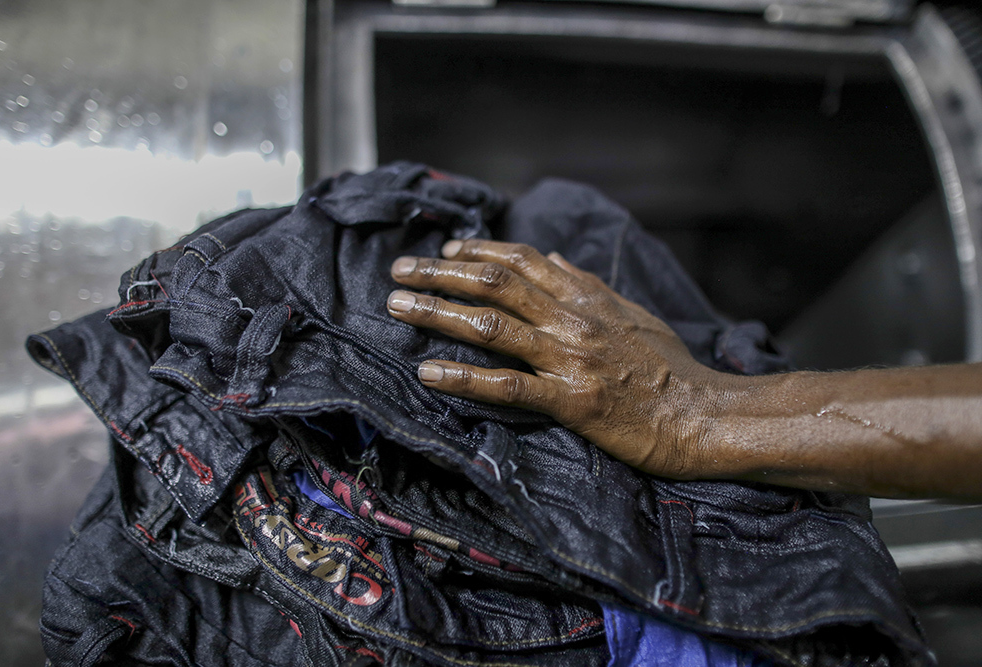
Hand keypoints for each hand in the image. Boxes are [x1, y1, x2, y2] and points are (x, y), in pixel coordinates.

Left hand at [386, 239, 730, 477]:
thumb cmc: (673, 368)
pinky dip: (463, 378)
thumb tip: (554, 259)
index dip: (477, 251)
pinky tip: (428, 373)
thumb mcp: (634, 313)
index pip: (522, 260)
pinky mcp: (571, 401)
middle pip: (494, 284)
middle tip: (400, 270)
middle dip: (440, 273)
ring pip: (491, 326)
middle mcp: (572, 320)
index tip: (445, 251)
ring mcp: (569, 359)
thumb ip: (589, 286)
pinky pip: (507, 387)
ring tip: (396, 306)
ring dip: (437, 313)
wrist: (704, 415)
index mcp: (587, 297)